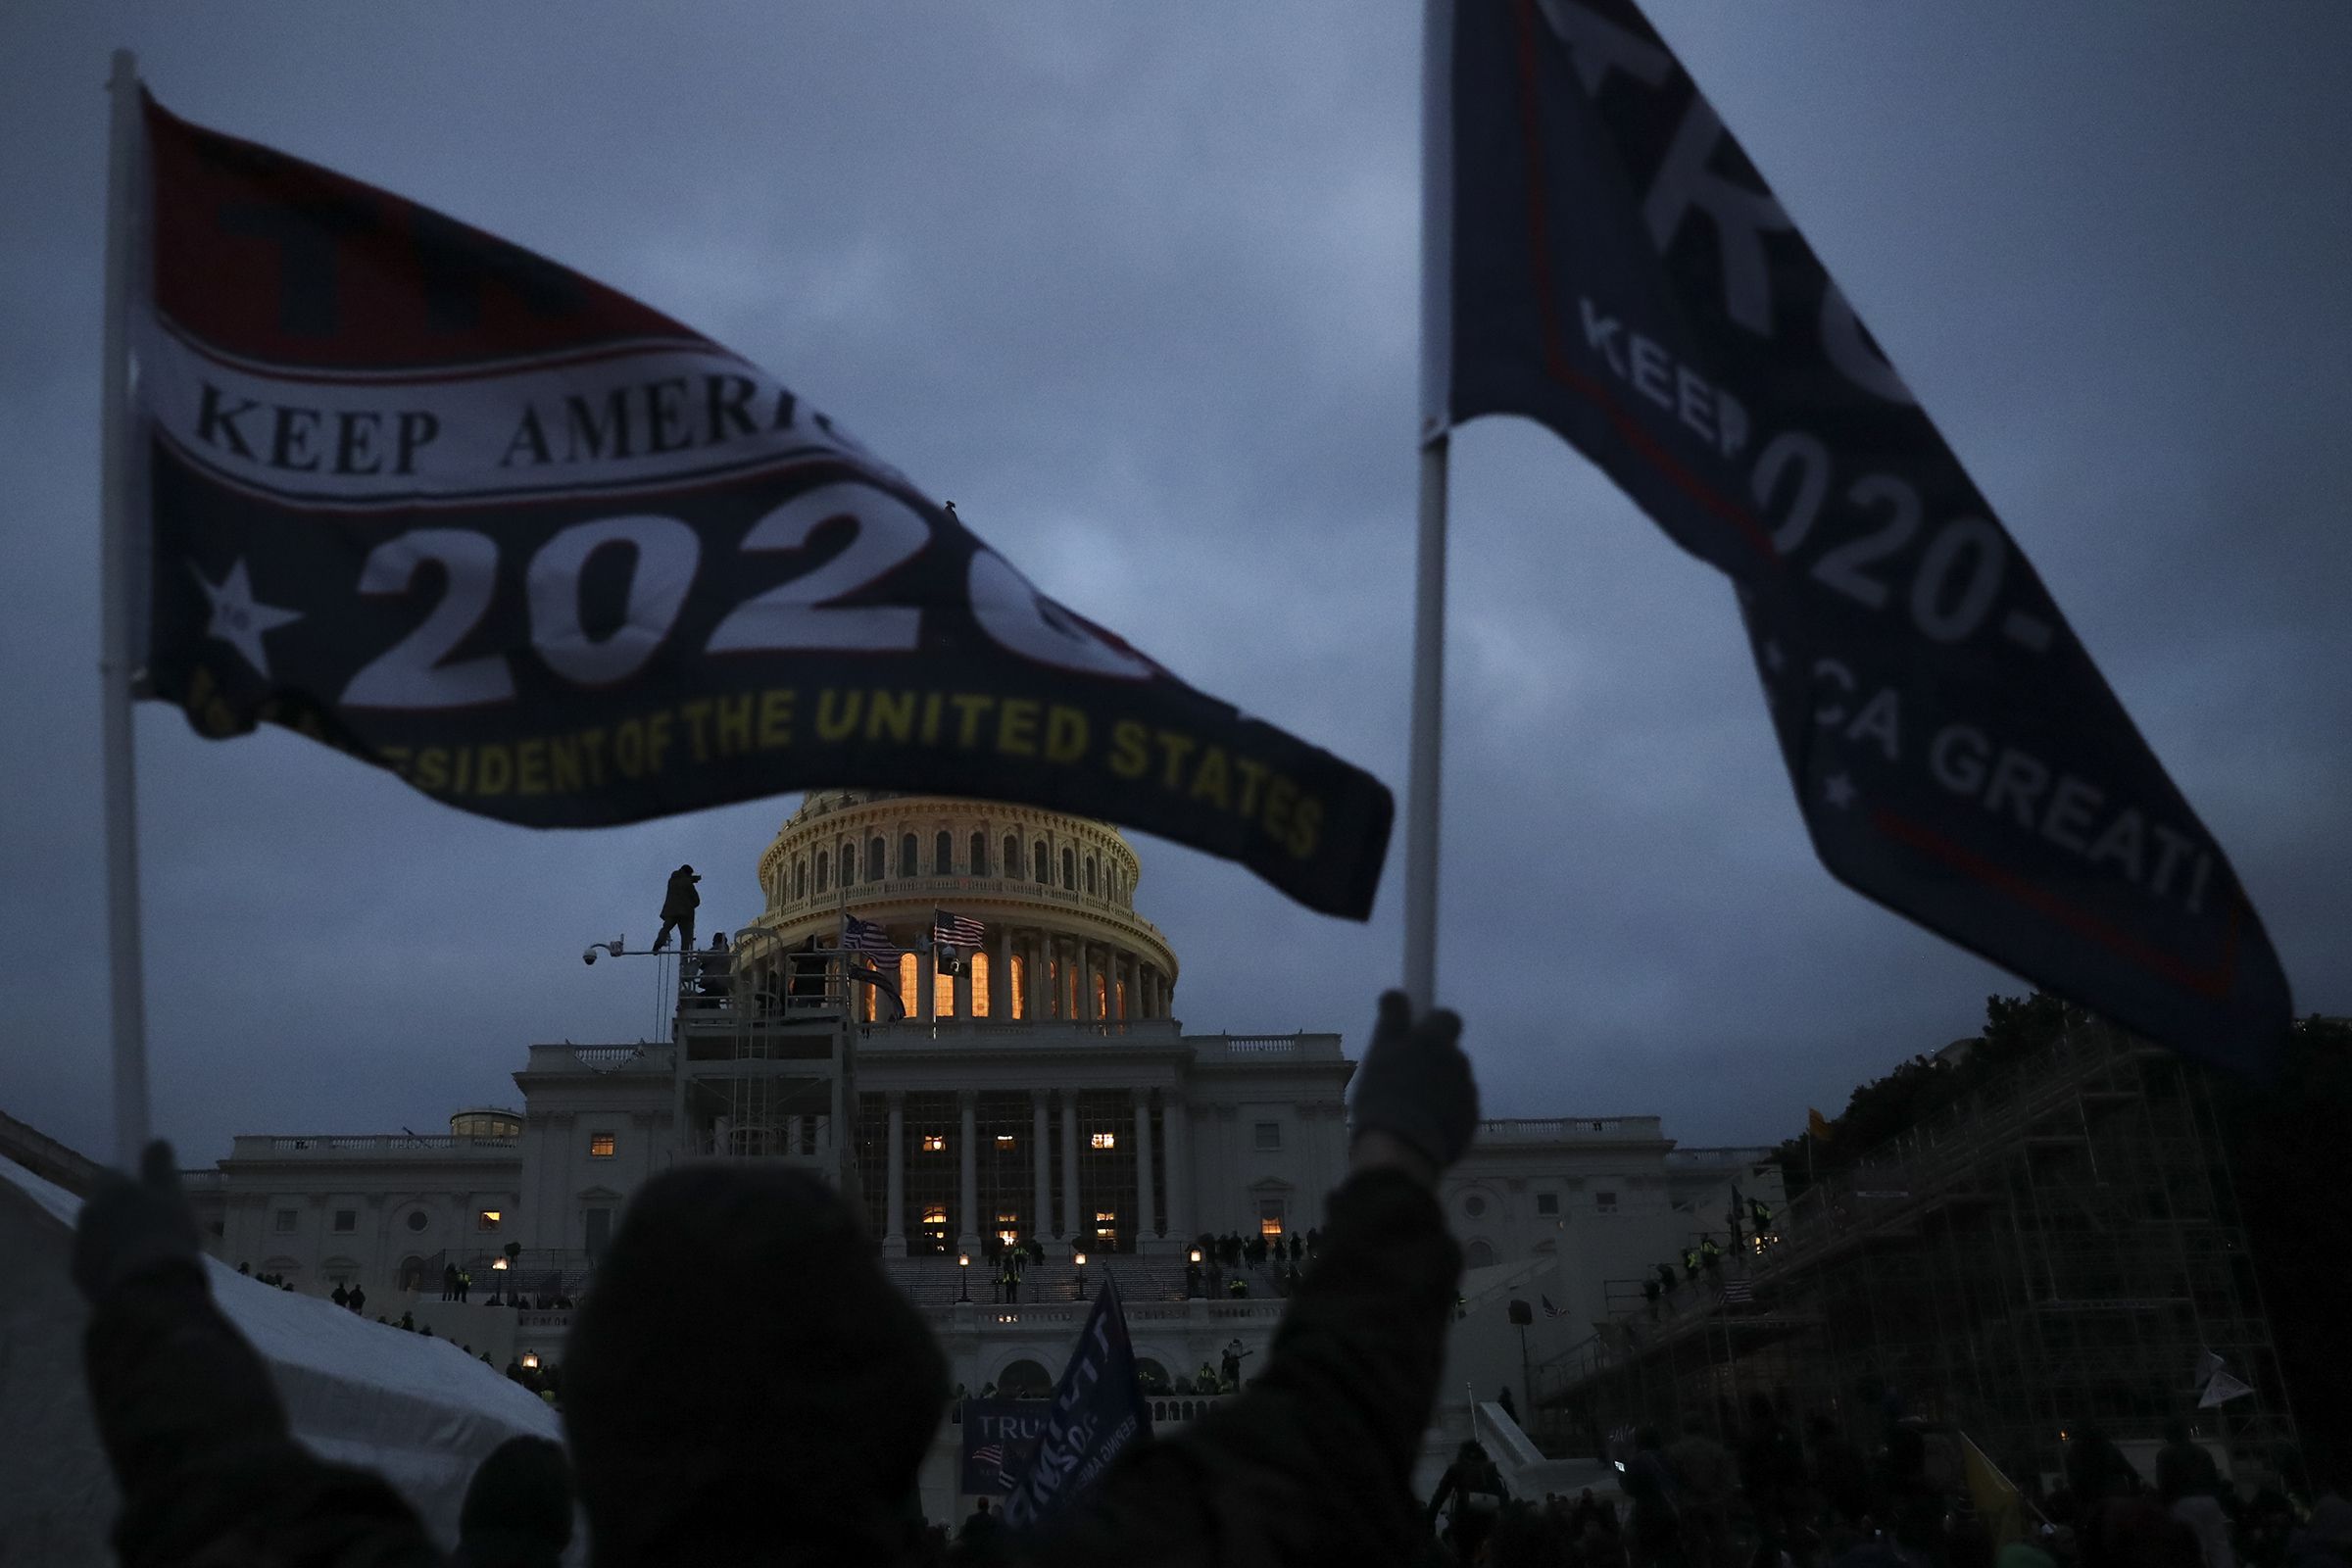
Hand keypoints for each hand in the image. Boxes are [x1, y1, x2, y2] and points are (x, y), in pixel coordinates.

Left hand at [73, 1140, 202, 1299]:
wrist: (148, 1286)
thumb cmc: (164, 1231)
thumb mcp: (172, 1193)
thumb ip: (160, 1166)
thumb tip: (155, 1141)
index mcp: (109, 1189)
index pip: (110, 1173)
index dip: (129, 1181)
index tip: (149, 1192)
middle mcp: (88, 1211)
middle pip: (103, 1205)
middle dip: (120, 1211)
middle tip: (151, 1225)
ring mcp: (80, 1244)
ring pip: (98, 1232)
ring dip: (115, 1236)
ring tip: (143, 1252)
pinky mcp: (79, 1273)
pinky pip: (96, 1259)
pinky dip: (110, 1261)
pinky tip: (132, 1271)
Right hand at [1349, 990, 1476, 1176]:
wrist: (1403, 1147)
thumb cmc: (1386, 1094)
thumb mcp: (1380, 1050)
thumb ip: (1393, 1019)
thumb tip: (1396, 993)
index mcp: (1437, 1041)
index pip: (1446, 1017)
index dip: (1431, 1023)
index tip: (1415, 1033)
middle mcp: (1459, 1062)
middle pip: (1449, 1052)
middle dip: (1432, 1059)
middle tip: (1404, 1075)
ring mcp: (1467, 1093)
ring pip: (1453, 1082)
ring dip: (1437, 1088)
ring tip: (1409, 1106)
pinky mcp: (1470, 1122)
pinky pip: (1456, 1109)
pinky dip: (1443, 1113)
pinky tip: (1420, 1124)